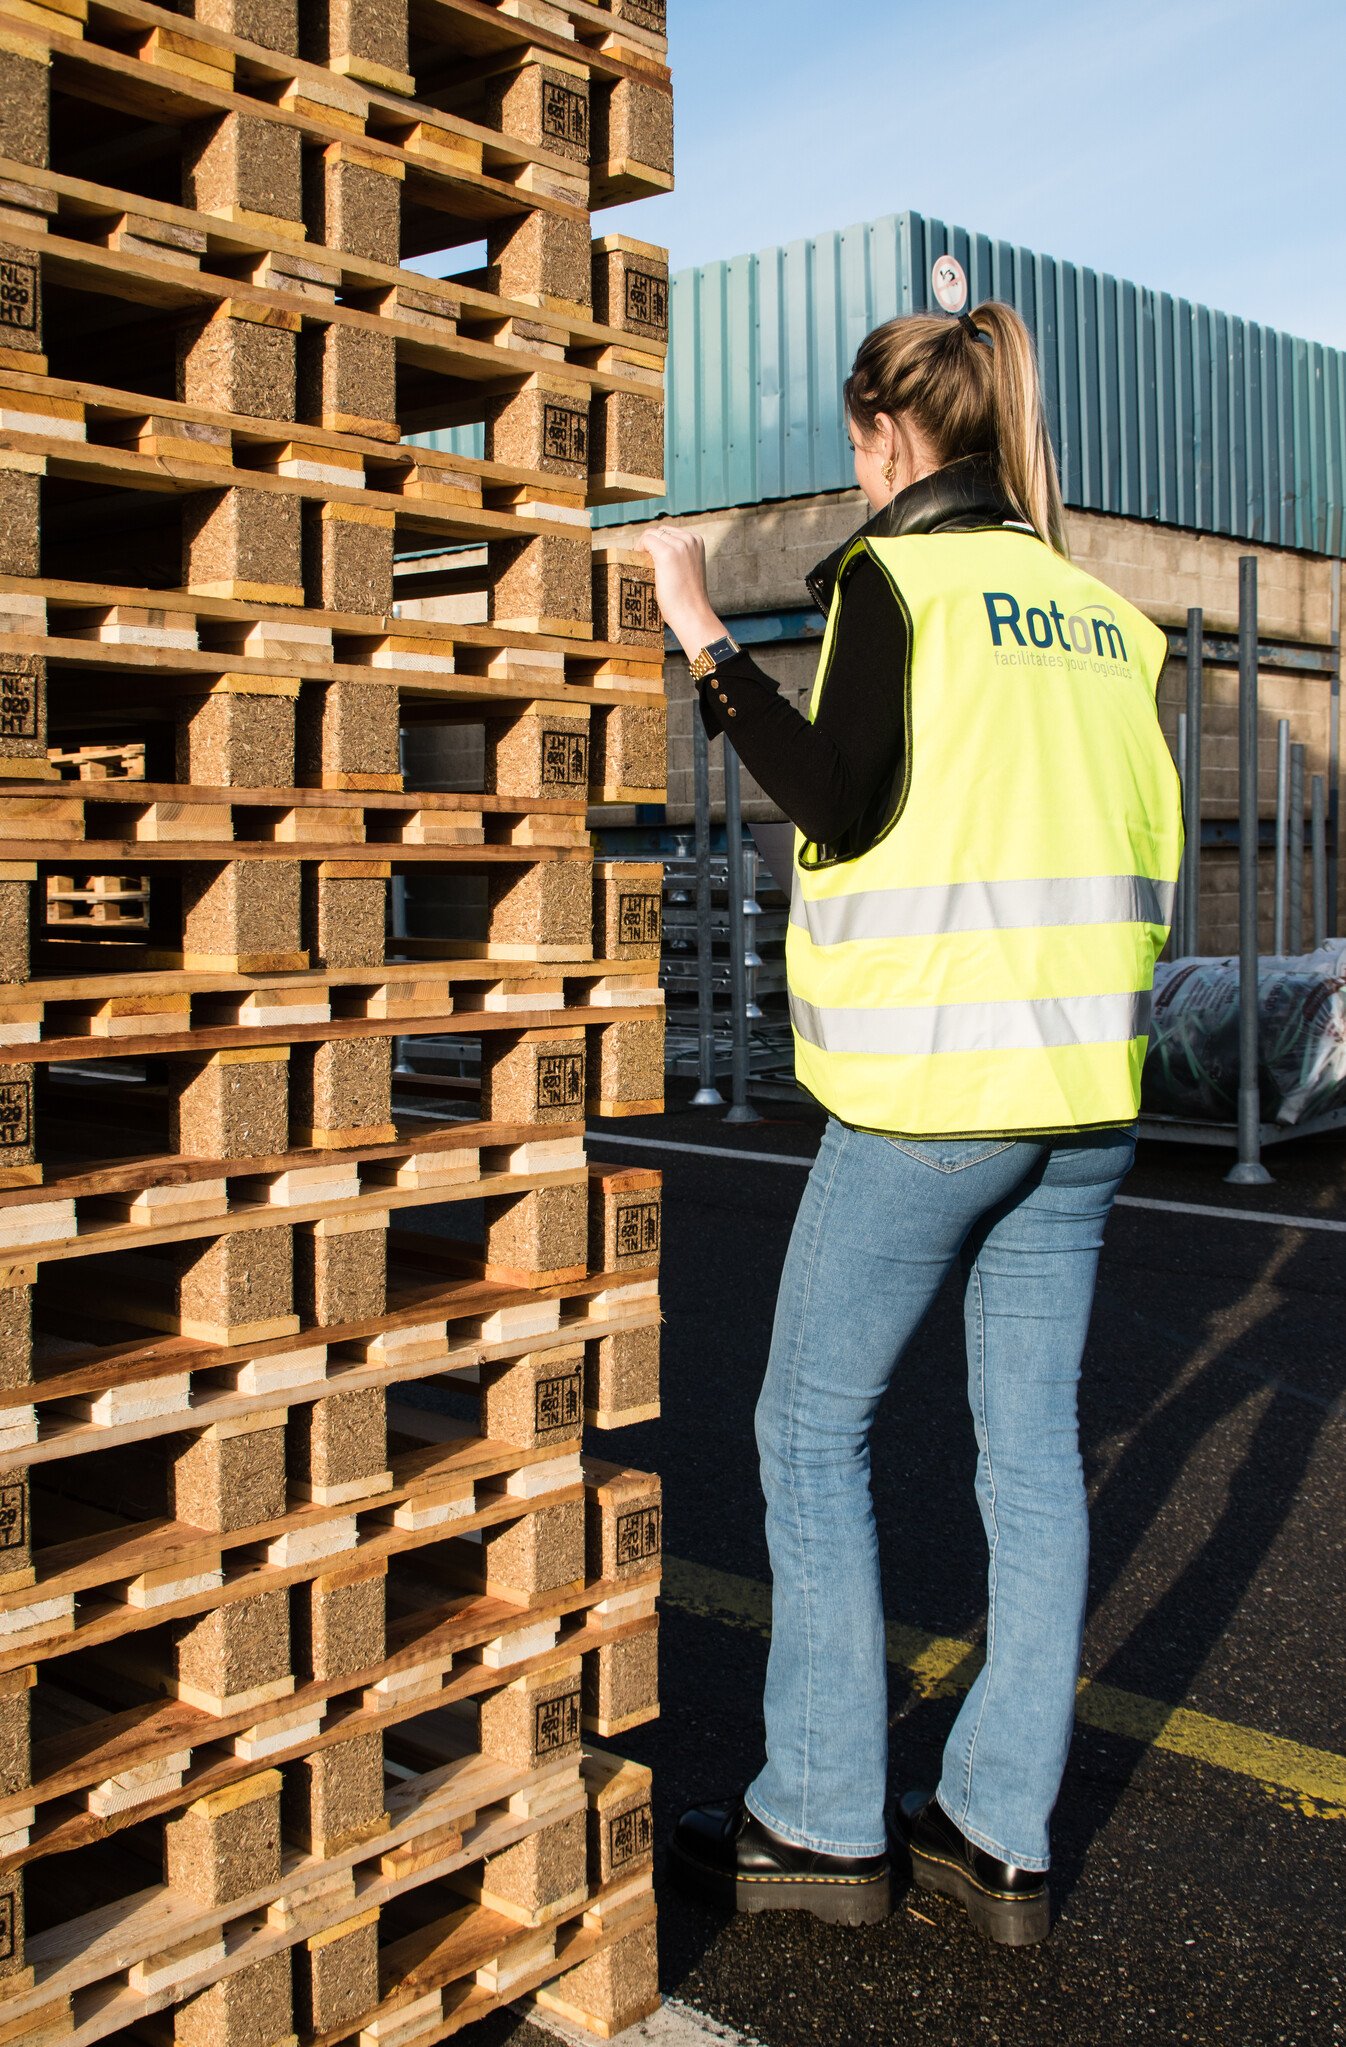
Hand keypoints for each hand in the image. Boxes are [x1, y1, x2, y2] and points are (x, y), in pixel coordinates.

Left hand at [640, 525, 724, 656]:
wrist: (692, 614)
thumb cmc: (688, 597)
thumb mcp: (688, 569)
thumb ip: (679, 556)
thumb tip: (655, 552)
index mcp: (697, 541)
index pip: (669, 532)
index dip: (656, 543)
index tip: (649, 557)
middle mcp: (690, 539)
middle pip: (659, 531)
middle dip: (648, 544)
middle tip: (641, 560)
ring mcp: (679, 545)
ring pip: (651, 534)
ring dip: (642, 546)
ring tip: (639, 562)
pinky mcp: (666, 553)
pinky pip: (646, 540)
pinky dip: (638, 548)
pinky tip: (637, 561)